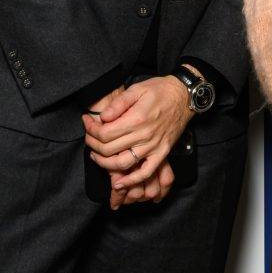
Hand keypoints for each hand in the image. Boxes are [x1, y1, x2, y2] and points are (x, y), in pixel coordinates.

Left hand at [84, 76, 190, 202]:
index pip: (104, 133)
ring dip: (104, 163)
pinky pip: (145, 173)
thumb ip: (118, 103)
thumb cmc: (160, 91)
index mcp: (136, 119)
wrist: (184, 97)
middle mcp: (144, 136)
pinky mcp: (161, 153)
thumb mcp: (137, 89)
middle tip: (88, 137)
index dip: (91, 130)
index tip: (86, 122)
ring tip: (96, 156)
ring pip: (122, 163)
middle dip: (92, 144)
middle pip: (108, 149)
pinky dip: (131, 180)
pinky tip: (119, 183)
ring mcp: (153, 147)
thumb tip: (102, 117)